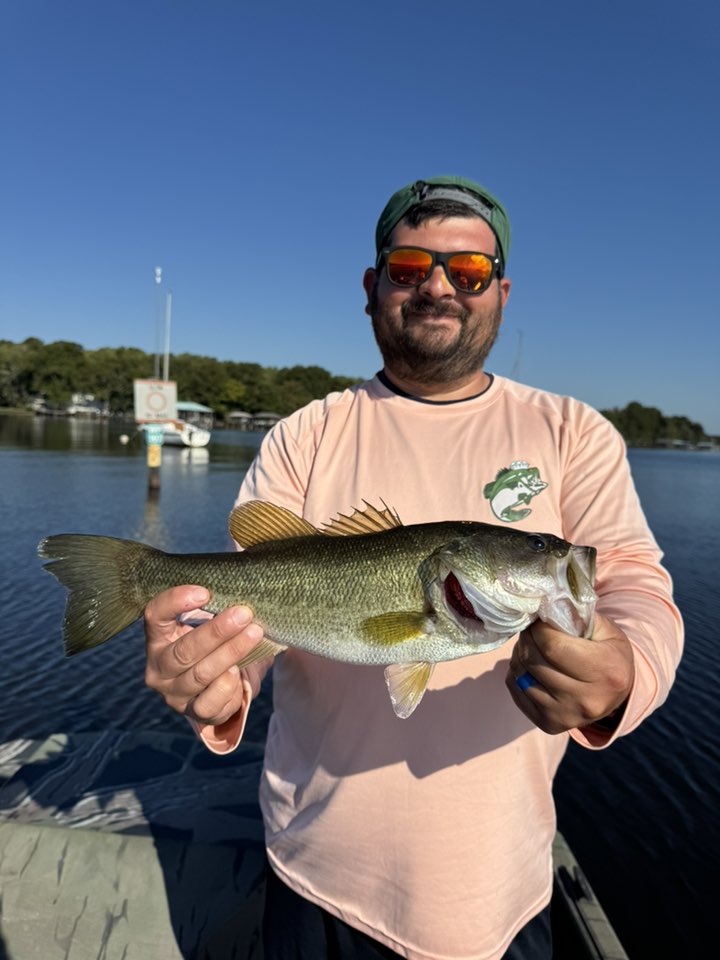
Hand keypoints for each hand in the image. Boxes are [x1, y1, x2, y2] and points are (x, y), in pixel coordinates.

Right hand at [144, 585, 265, 726]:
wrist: (220, 684)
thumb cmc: (214, 643)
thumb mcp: (208, 623)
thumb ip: (216, 609)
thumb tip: (243, 595)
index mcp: (158, 637)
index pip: (155, 616)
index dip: (175, 602)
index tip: (204, 593)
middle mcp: (159, 667)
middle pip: (185, 650)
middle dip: (217, 631)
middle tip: (243, 614)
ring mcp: (174, 693)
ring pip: (202, 674)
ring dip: (231, 652)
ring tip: (254, 634)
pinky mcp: (192, 712)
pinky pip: (211, 702)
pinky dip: (229, 684)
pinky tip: (240, 671)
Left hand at [505, 612, 634, 734]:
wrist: (617, 694)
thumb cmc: (609, 652)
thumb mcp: (603, 628)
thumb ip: (575, 614)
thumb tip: (542, 604)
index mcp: (606, 671)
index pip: (552, 646)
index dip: (539, 628)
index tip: (540, 621)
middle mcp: (587, 700)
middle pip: (533, 660)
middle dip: (527, 639)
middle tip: (533, 631)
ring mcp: (567, 717)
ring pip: (521, 674)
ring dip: (520, 655)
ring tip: (533, 647)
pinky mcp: (549, 725)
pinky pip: (515, 690)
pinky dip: (517, 673)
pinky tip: (531, 666)